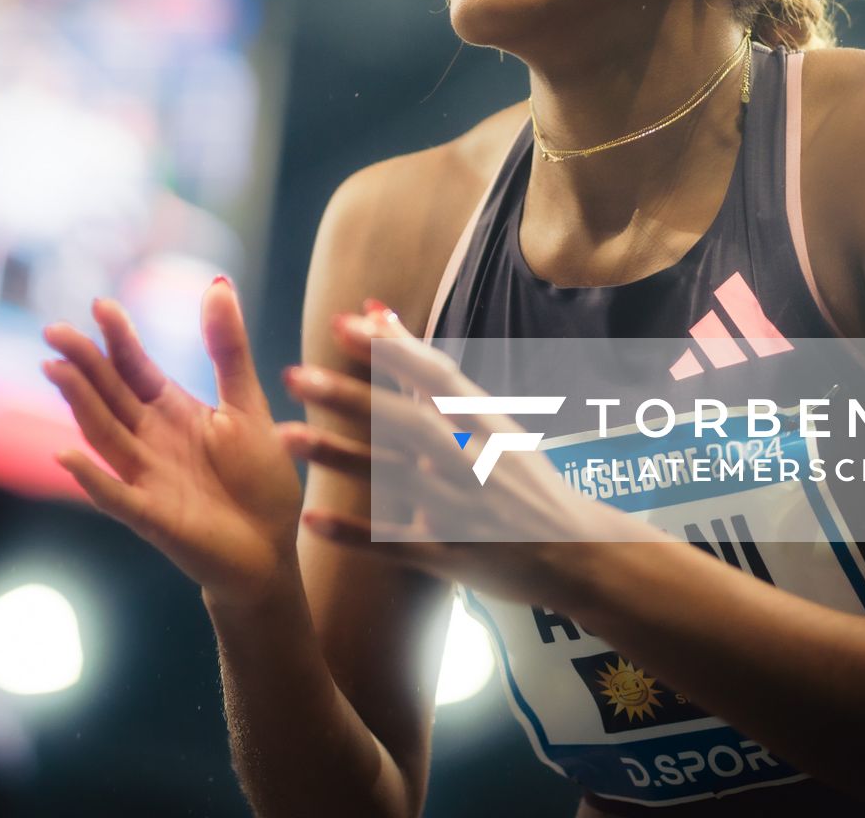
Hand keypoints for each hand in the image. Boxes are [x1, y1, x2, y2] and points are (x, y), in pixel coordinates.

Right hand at [43, 279, 303, 607]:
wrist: (270, 550)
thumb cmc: (256, 479)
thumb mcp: (247, 405)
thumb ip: (229, 350)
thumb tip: (218, 283)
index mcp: (171, 410)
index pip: (134, 368)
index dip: (118, 338)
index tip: (101, 305)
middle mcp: (149, 440)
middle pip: (109, 395)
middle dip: (83, 363)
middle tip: (55, 331)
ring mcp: (146, 478)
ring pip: (104, 435)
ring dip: (79, 405)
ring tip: (56, 370)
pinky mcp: (153, 517)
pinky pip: (116, 496)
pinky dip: (91, 479)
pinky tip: (65, 456)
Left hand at [281, 305, 670, 611]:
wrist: (579, 553)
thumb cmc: (525, 478)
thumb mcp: (491, 420)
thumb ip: (427, 374)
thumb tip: (376, 310)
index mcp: (487, 422)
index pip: (435, 376)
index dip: (389, 349)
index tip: (343, 323)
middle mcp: (474, 459)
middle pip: (405, 422)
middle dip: (349, 397)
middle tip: (295, 375)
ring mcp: (462, 508)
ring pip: (393, 479)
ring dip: (338, 457)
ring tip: (285, 437)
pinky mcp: (450, 553)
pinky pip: (395, 543)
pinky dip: (353, 533)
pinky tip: (311, 519)